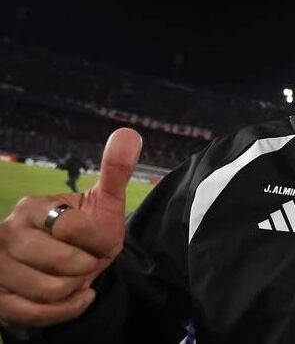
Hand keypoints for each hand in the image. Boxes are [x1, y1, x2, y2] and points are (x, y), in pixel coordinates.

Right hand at [0, 128, 141, 326]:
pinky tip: (77, 297)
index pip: (75, 229)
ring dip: (77, 288)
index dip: (100, 241)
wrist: (72, 265)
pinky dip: (65, 310)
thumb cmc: (87, 232)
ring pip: (49, 291)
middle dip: (88, 267)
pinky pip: (35, 314)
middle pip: (63, 265)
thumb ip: (115, 170)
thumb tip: (129, 134)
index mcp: (32, 208)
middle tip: (88, 261)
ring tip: (78, 277)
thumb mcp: (104, 202)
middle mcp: (6, 235)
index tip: (101, 241)